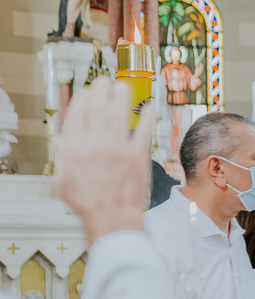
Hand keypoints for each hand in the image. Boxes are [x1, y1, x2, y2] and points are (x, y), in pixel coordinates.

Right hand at [54, 78, 157, 245]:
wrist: (111, 216)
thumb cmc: (87, 202)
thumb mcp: (62, 180)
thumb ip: (62, 157)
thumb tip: (60, 140)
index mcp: (74, 147)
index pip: (77, 114)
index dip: (82, 99)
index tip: (87, 94)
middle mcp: (94, 143)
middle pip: (97, 107)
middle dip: (100, 89)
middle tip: (105, 82)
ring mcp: (117, 148)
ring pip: (119, 112)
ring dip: (121, 95)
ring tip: (123, 86)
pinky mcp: (137, 155)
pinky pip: (143, 130)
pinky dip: (148, 116)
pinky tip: (151, 107)